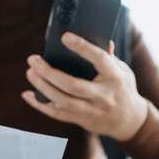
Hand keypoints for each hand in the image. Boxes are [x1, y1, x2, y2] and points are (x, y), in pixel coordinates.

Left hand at [21, 32, 148, 141]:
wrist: (130, 121)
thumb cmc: (123, 88)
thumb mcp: (123, 70)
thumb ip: (109, 56)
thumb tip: (101, 39)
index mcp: (114, 77)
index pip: (99, 59)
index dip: (82, 48)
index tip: (65, 37)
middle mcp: (102, 95)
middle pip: (73, 85)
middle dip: (50, 73)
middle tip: (33, 60)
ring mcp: (91, 110)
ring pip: (62, 101)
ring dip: (42, 87)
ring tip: (30, 72)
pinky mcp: (81, 120)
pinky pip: (57, 114)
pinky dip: (40, 105)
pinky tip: (28, 94)